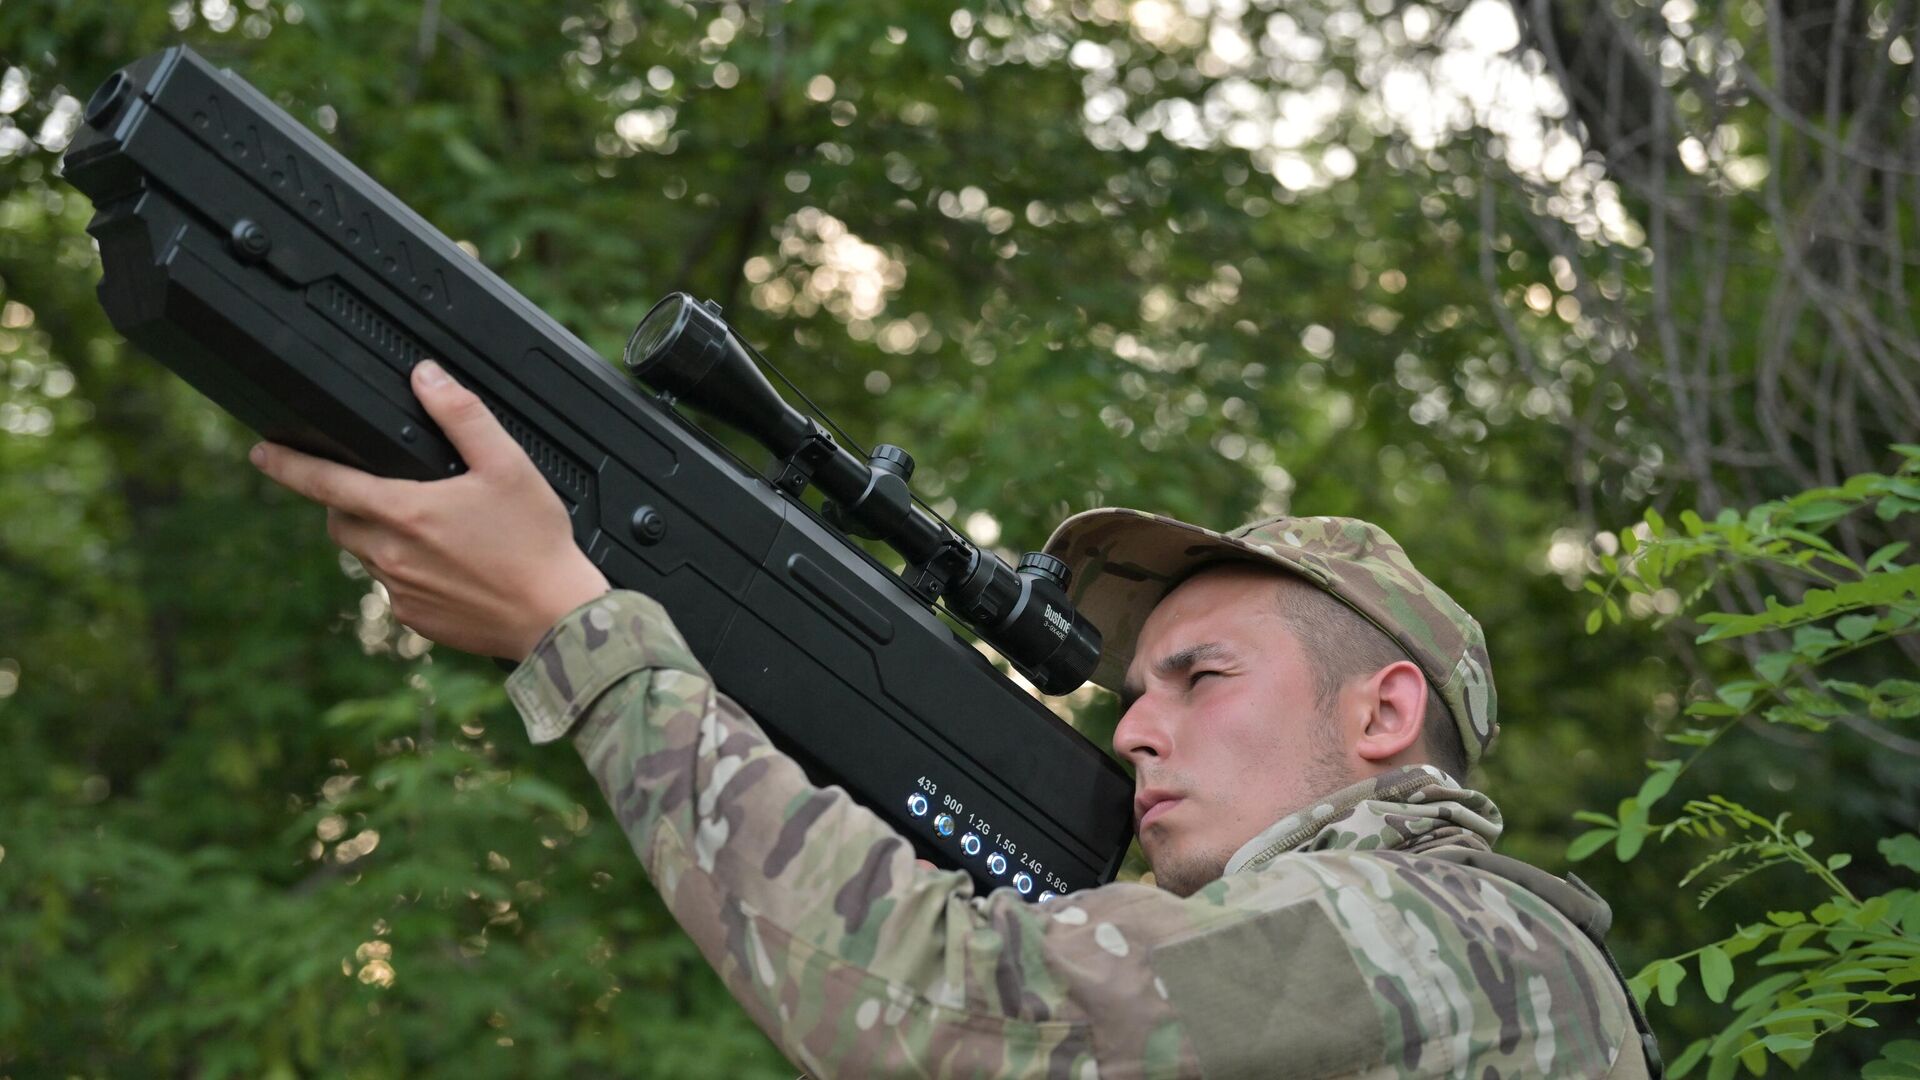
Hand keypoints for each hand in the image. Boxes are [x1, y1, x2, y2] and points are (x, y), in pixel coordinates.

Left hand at [251, 360, 609, 660]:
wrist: (555, 617)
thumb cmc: (536, 542)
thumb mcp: (508, 464)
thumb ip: (461, 415)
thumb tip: (425, 375)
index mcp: (405, 511)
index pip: (325, 483)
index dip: (287, 465)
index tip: (261, 454)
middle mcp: (392, 555)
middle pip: (341, 521)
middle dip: (348, 503)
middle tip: (386, 491)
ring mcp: (401, 593)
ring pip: (368, 556)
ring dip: (381, 538)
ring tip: (432, 530)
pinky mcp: (417, 620)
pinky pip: (395, 589)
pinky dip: (409, 573)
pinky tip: (452, 567)